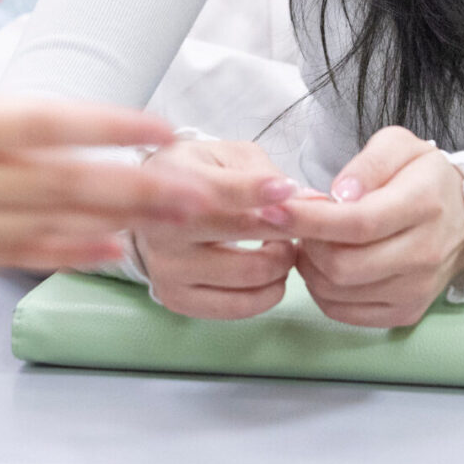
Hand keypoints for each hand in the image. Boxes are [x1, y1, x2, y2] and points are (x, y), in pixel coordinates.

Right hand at [0, 0, 267, 303]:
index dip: (115, 126)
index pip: (49, 123)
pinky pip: (19, 252)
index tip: (169, 127)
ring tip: (193, 226)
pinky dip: (70, 252)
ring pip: (61, 225)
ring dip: (132, 225)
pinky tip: (109, 252)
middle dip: (155, 191)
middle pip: (77, 185)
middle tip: (222, 196)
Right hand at [133, 138, 305, 319]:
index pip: (220, 189)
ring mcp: (167, 269)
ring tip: (282, 248)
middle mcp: (162, 229)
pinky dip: (268, 292)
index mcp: (169, 181)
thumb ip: (264, 173)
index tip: (288, 190)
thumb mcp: (227, 156)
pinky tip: (269, 273)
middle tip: (297, 223)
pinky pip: (239, 307)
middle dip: (285, 227)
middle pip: (242, 232)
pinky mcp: (177, 300)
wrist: (154, 211)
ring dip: (282, 262)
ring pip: (249, 275)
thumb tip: (309, 199)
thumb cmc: (200, 178)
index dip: (258, 190)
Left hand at [273, 128, 463, 327]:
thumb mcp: (402, 147)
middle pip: (343, 266)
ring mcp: (416, 289)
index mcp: (424, 205)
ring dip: (311, 268)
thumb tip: (339, 196)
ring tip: (314, 242)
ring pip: (338, 292)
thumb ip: (369, 163)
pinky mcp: (406, 312)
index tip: (274, 210)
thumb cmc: (425, 179)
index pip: (358, 223)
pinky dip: (323, 291)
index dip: (310, 220)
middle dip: (307, 245)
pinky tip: (325, 267)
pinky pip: (346, 313)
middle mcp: (424, 253)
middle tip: (300, 225)